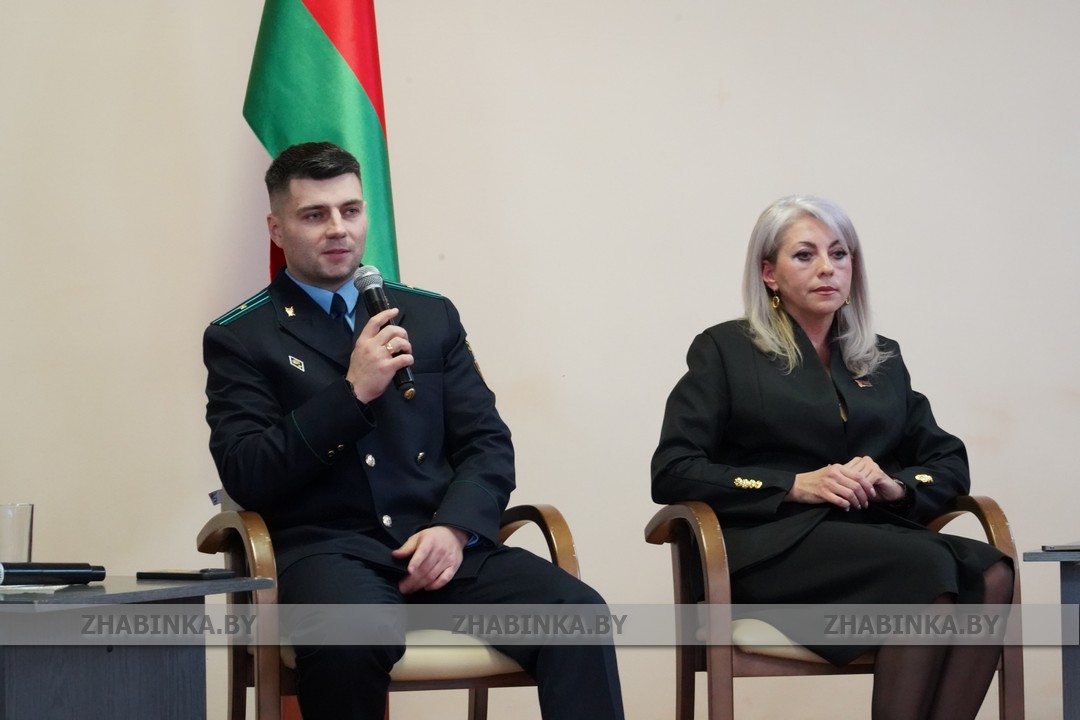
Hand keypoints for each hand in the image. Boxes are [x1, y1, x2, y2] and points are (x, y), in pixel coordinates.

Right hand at [344, 308, 413, 403]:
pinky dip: (410, 358)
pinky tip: (408, 361)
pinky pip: (404, 358)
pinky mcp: (387, 367)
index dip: (386, 314)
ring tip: (407, 351)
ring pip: (400, 342)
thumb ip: (368, 343)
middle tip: (405, 340)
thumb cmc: (358, 373)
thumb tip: (383, 338)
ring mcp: (379, 356)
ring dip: (407, 346)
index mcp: (363, 341)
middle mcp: (371, 346)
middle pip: (391, 330)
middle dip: (403, 333)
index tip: (394, 311)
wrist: (355, 389)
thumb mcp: (358, 353)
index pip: (375, 322)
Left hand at [391, 526, 468, 593]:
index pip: (422, 553)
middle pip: (425, 568)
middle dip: (412, 580)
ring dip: (420, 585)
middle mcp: (440, 551)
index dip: (416, 562)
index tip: (409, 570)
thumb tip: (395, 554)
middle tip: (403, 587)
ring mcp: (448, 559)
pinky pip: (445, 579)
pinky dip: (435, 585)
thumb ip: (407, 547)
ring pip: (432, 576)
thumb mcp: (418, 537)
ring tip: (411, 589)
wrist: (453, 534)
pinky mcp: (453, 566)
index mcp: (430, 541)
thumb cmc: (433, 537)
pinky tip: (427, 588)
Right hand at [787, 456, 902, 508]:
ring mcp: (828, 484)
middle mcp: (834, 474)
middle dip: (864, 496)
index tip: (872, 493)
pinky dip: (846, 506)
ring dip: (856, 502)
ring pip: (850, 494)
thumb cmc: (814, 479)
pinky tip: (846, 508)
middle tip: (866, 503)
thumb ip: (842, 473)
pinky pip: (840, 501)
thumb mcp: (829, 471)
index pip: (859, 476)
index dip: (868, 485)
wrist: (797, 485)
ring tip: (858, 507)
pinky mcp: (823, 493)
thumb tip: (858, 479)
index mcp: (838, 468)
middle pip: (856, 486)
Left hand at [843, 456, 905, 503]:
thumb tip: (832, 483)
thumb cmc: (872, 489)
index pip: (844, 470)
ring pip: (858, 480)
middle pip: (851, 475)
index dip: (841, 483)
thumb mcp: (856, 485)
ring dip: (856, 492)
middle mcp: (864, 460)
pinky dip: (864, 492)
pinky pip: (867, 483)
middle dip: (848, 488)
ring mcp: (872, 465)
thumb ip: (845, 481)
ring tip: (855, 502)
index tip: (837, 494)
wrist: (890, 492)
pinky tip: (864, 500)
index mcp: (857, 461)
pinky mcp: (878, 472)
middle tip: (845, 500)